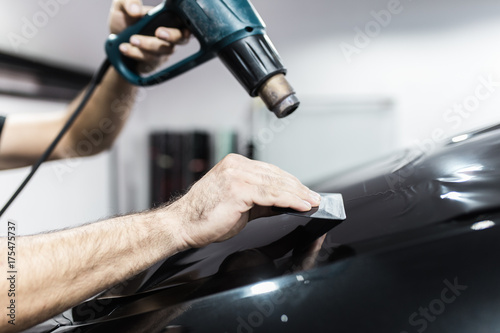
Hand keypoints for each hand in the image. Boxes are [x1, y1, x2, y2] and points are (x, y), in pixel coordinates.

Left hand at [108, 0, 189, 71]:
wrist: (113, 41)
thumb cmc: (124, 20)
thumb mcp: (122, 6)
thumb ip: (128, 2)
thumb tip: (135, 10)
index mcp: (167, 19)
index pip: (185, 21)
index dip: (188, 24)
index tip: (181, 23)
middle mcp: (168, 36)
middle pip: (181, 39)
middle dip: (171, 35)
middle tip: (158, 32)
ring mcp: (162, 51)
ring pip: (162, 50)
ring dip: (147, 45)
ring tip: (131, 39)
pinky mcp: (153, 63)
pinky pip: (149, 61)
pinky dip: (136, 54)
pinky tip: (124, 48)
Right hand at [166, 154, 321, 248]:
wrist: (182, 225)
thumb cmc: (205, 216)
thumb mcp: (239, 205)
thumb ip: (262, 201)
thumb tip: (284, 204)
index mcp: (235, 165)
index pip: (271, 172)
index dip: (291, 182)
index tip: (305, 191)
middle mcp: (236, 165)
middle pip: (276, 176)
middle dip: (298, 188)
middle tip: (315, 198)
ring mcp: (237, 175)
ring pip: (277, 184)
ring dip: (298, 194)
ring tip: (313, 202)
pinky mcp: (239, 189)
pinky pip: (271, 195)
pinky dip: (290, 200)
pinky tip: (301, 205)